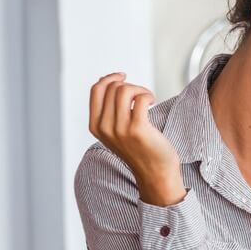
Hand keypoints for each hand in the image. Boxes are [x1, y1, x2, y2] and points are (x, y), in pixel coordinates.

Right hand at [89, 73, 184, 205]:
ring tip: (147, 98)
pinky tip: (152, 101)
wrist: (155, 173)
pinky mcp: (137, 129)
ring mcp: (120, 129)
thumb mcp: (115, 130)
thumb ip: (109, 110)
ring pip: (124, 90)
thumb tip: (108, 80)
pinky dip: (148, 95)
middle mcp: (104, 128)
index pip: (96, 90)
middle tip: (141, 95)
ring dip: (140, 89)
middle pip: (112, 88)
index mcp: (95, 126)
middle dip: (130, 85)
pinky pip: (140, 98)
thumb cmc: (140, 149)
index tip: (123, 76)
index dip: (109, 78)